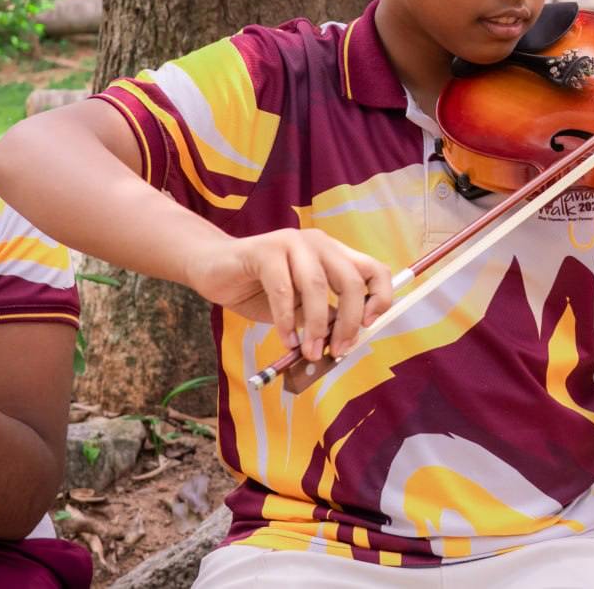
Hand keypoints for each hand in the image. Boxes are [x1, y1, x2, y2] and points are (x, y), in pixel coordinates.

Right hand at [182, 229, 393, 360]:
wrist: (213, 267)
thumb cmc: (260, 288)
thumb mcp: (301, 306)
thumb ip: (324, 316)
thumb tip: (344, 343)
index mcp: (334, 254)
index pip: (375, 270)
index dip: (380, 297)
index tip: (369, 325)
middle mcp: (319, 243)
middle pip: (351, 281)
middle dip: (349, 322)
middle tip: (338, 350)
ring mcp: (293, 242)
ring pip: (318, 286)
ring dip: (317, 326)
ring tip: (309, 351)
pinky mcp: (265, 250)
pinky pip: (283, 291)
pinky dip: (286, 321)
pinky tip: (286, 339)